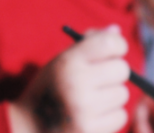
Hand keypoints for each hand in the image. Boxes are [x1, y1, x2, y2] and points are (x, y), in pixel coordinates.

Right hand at [8, 27, 129, 132]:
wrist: (30, 123)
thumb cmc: (51, 86)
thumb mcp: (62, 59)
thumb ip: (89, 42)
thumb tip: (116, 30)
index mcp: (68, 62)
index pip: (109, 43)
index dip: (118, 44)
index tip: (115, 50)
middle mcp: (77, 84)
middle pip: (122, 69)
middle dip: (115, 71)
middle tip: (101, 76)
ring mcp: (84, 110)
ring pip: (123, 94)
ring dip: (112, 94)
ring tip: (92, 97)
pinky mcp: (90, 130)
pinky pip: (121, 115)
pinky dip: (111, 114)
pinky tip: (93, 114)